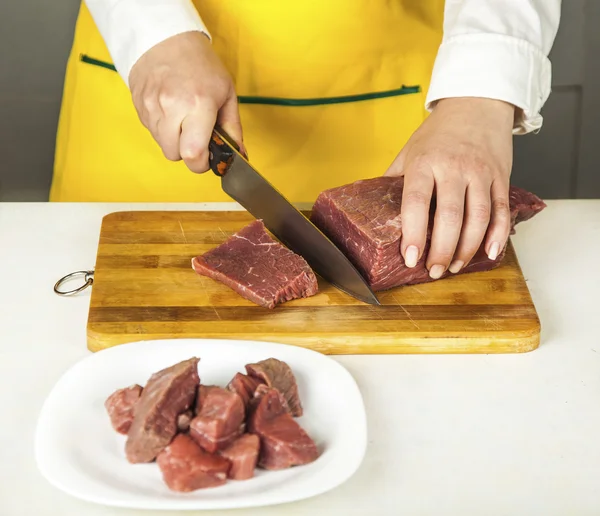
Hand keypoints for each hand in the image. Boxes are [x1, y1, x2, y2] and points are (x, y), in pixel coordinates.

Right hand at [128, 31, 243, 172]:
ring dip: (174, 140)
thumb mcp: (226, 94)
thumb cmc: (201, 66)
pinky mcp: (139, 105)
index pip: (193, 154)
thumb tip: (238, 156)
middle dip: (187, 152)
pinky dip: (162, 129)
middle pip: (175, 155)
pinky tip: (170, 110)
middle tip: (196, 136)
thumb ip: (232, 129)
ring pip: (162, 145)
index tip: (207, 158)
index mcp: (199, 104)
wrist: (166, 39)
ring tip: (182, 119)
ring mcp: (152, 106)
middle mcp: (172, 106)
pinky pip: (151, 132)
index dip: (201, 163)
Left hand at [385, 97, 514, 277]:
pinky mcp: (501, 177)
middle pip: (450, 216)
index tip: (409, 257)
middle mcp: (454, 168)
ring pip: (479, 218)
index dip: (413, 233)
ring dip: (467, 248)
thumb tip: (372, 209)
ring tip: (454, 266)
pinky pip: (502, 211)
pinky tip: (488, 253)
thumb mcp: (409, 151)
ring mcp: (480, 172)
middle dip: (442, 250)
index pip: (416, 202)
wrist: (477, 103)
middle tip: (434, 271)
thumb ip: (394, 180)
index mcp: (425, 162)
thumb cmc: (438, 133)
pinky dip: (498, 236)